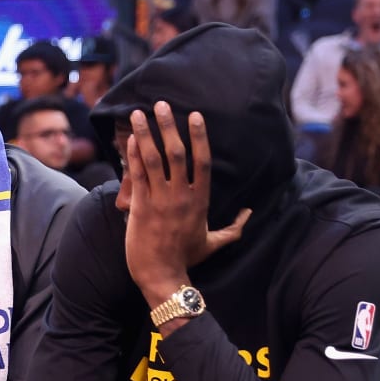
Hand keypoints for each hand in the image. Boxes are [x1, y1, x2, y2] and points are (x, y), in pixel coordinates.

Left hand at [123, 103, 250, 302]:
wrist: (162, 276)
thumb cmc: (187, 259)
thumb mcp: (214, 243)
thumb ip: (234, 228)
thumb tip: (250, 215)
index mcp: (200, 200)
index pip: (202, 161)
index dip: (198, 135)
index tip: (193, 115)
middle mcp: (182, 196)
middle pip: (177, 153)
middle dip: (169, 126)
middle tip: (162, 104)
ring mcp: (160, 201)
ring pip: (153, 160)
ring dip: (146, 134)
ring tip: (138, 114)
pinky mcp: (140, 208)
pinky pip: (137, 176)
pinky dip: (132, 156)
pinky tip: (129, 139)